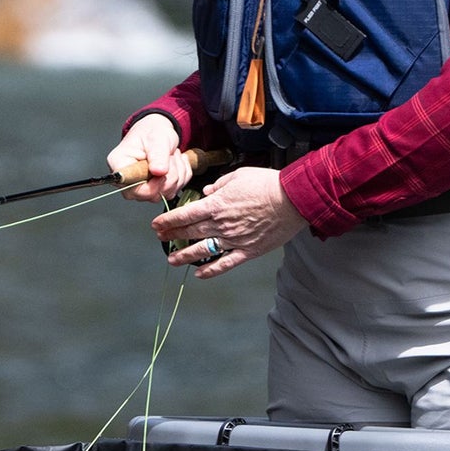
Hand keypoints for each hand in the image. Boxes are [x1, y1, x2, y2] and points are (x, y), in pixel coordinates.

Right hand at [106, 114, 195, 203]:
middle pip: (150, 194)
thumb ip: (158, 154)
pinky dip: (182, 177)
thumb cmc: (152, 132)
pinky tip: (176, 163)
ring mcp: (142, 189)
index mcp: (120, 165)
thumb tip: (159, 171)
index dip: (150, 185)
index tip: (161, 171)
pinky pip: (175, 192)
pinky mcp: (156, 192)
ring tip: (172, 156)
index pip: (131, 188)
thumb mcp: (157, 138)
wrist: (159, 133)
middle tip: (170, 156)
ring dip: (177, 174)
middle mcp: (127, 182)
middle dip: (169, 176)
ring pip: (166, 194)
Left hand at [150, 165, 307, 277]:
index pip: (185, 215)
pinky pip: (225, 263)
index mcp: (216, 205)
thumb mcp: (238, 176)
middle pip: (190, 232)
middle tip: (160, 239)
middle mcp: (221, 225)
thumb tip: (205, 193)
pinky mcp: (247, 251)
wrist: (292, 199)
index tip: (157, 224)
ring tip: (172, 260)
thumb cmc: (266, 184)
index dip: (168, 220)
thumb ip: (218, 186)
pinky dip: (211, 270)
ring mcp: (233, 240)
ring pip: (203, 250)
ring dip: (185, 256)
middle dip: (172, 236)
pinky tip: (199, 274)